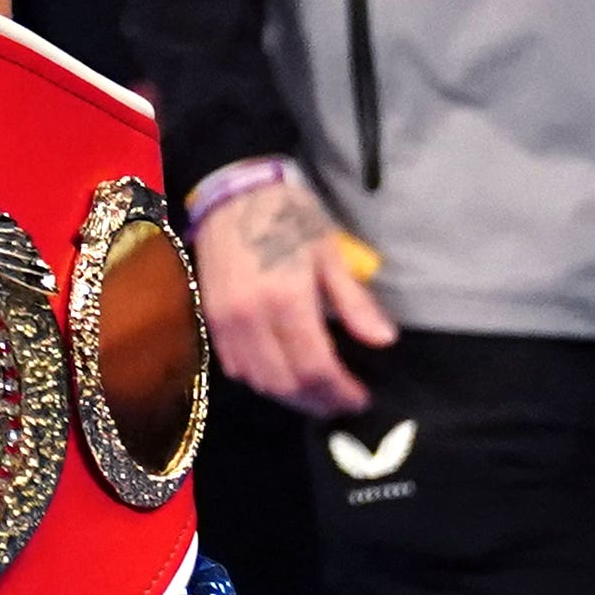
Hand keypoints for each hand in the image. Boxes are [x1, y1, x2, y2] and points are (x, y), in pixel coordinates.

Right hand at [196, 173, 390, 417]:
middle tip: (341, 401)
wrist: (233, 194)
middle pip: (285, 384)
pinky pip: (236, 367)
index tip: (360, 398)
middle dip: (317, 401)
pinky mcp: (210, 321)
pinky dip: (262, 379)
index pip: (315, 368)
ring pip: (259, 381)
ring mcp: (226, 322)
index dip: (340, 391)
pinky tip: (283, 373)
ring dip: (290, 395)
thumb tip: (384, 340)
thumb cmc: (289, 217)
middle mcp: (251, 318)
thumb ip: (354, 302)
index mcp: (286, 299)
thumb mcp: (329, 252)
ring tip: (317, 392)